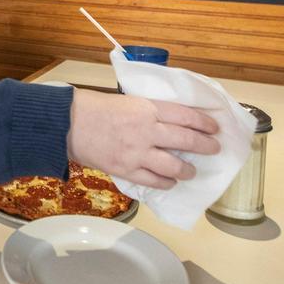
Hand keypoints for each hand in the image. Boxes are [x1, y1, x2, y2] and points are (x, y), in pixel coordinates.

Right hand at [67, 89, 219, 189]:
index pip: (186, 115)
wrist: (68, 124)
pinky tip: (171, 182)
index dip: (204, 123)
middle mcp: (148, 130)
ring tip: (192, 171)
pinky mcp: (127, 170)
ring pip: (174, 165)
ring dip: (188, 169)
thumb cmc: (95, 107)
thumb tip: (170, 124)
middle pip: (187, 140)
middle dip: (205, 146)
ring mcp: (138, 152)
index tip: (214, 128)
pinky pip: (154, 180)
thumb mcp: (128, 101)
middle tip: (214, 149)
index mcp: (148, 108)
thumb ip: (149, 112)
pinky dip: (167, 183)